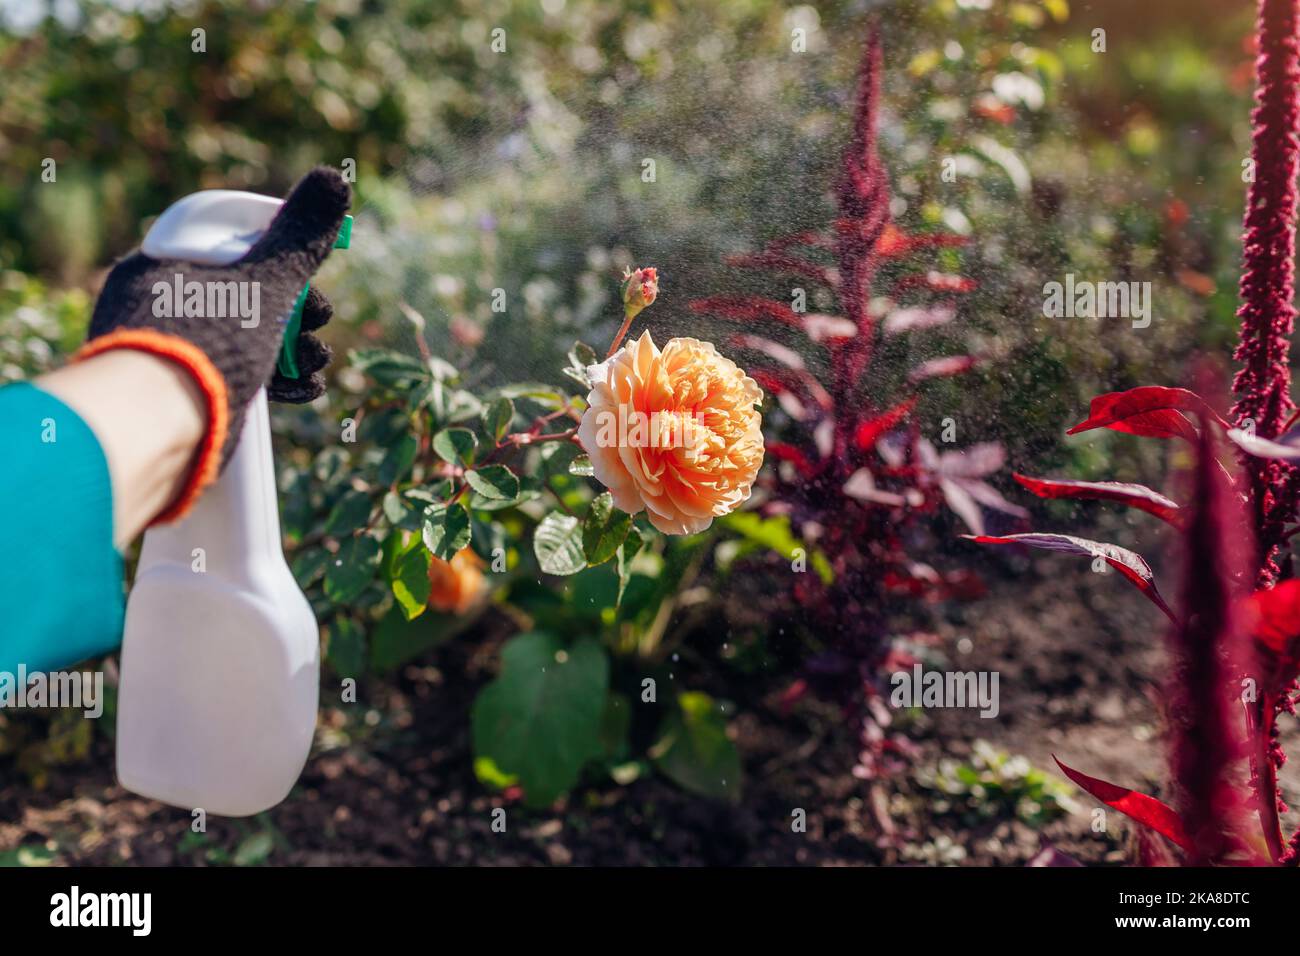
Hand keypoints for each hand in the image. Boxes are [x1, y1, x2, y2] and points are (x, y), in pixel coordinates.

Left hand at [79, 167, 350, 468]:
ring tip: (317, 359)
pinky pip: (239, 376)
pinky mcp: (190, 398)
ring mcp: (174, 354)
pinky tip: (305, 387)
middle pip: (246, 293)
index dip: (277, 252)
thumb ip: (302, 235)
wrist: (156, 427)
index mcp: (165, 264)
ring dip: (295, 347)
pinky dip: (278, 380)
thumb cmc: (204, 341)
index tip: (308, 267)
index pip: (230, 242)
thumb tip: (334, 178)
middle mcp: (162, 305)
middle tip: (319, 318)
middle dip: (297, 308)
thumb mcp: (265, 281)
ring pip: (246, 338)